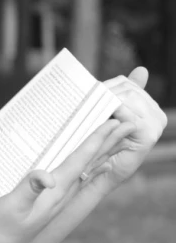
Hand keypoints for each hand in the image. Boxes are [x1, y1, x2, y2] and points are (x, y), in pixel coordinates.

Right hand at [0, 118, 133, 242]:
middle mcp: (62, 193)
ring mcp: (57, 198)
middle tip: (128, 125)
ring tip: (118, 140)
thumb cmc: (0, 226)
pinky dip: (90, 167)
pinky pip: (77, 178)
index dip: (96, 140)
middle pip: (90, 163)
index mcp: (56, 190)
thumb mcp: (12, 205)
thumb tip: (47, 178)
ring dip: (103, 153)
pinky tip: (97, 167)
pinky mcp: (49, 200)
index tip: (113, 123)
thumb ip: (30, 189)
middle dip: (109, 143)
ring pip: (87, 170)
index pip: (80, 160)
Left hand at [80, 67, 167, 195]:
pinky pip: (126, 114)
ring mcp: (155, 124)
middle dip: (104, 93)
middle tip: (86, 101)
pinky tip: (99, 119)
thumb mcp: (109, 114)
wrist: (99, 173)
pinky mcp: (149, 134)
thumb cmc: (100, 144)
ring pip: (126, 98)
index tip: (89, 92)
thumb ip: (123, 92)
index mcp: (148, 106)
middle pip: (126, 89)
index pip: (125, 83)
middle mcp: (156, 114)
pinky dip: (111, 114)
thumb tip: (142, 69)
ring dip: (105, 102)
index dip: (105, 86)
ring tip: (90, 111)